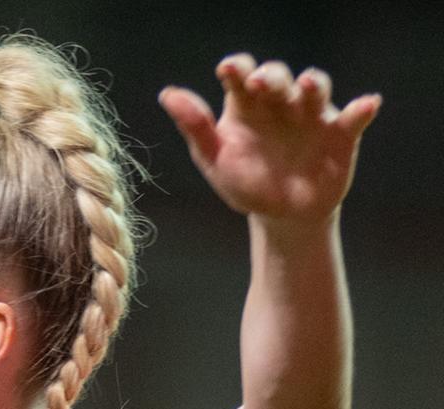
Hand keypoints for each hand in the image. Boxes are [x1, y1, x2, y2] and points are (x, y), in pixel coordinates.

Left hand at [160, 54, 378, 225]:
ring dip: (313, 84)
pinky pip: (354, 118)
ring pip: (315, 89)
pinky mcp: (341, 133)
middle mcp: (280, 103)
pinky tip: (367, 105)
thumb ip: (195, 127)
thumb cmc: (245, 182)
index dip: (237, 68)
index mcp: (247, 106)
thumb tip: (168, 94)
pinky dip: (361, 110)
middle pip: (277, 78)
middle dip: (270, 77)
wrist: (282, 215)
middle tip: (259, 83)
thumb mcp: (215, 158)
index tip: (228, 70)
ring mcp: (312, 116)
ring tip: (307, 85)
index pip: (241, 76)